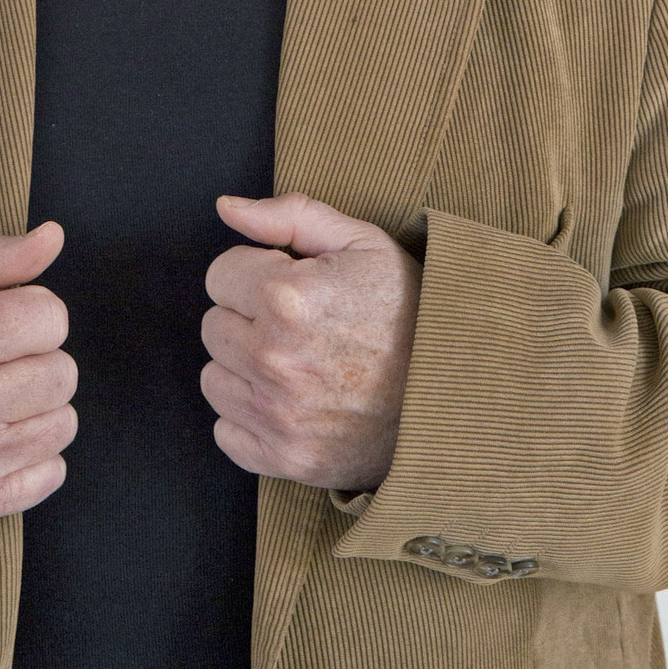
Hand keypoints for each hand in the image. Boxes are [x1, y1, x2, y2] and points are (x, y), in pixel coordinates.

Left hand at [200, 191, 421, 492]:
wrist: (454, 391)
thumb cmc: (408, 309)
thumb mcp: (361, 242)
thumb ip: (287, 216)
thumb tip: (225, 207)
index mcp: (287, 297)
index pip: (219, 275)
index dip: (256, 272)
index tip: (291, 282)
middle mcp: (274, 359)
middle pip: (213, 326)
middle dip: (248, 317)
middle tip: (298, 323)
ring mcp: (279, 416)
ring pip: (214, 378)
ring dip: (244, 368)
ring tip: (297, 361)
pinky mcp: (286, 460)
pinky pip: (226, 433)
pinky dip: (251, 418)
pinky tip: (292, 401)